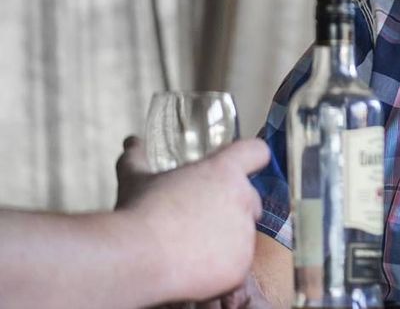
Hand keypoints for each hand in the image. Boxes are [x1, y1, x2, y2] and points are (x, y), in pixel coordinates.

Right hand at [114, 135, 269, 302]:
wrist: (136, 258)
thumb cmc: (138, 213)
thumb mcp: (136, 180)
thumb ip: (137, 158)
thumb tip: (131, 141)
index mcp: (223, 171)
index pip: (256, 152)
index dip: (250, 158)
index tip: (237, 168)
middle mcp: (242, 198)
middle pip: (250, 197)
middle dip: (231, 207)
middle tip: (200, 219)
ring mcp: (245, 233)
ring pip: (244, 233)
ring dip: (226, 238)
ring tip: (192, 248)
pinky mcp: (242, 264)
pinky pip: (238, 263)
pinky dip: (222, 267)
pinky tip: (195, 269)